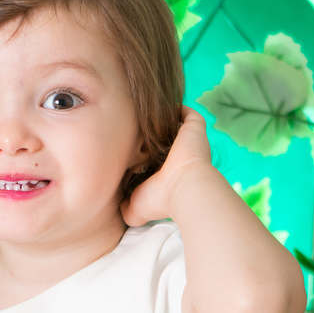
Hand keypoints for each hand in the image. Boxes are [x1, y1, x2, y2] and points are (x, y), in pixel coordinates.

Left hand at [121, 105, 213, 226]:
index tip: (120, 144)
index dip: (139, 151)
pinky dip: (175, 106)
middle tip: (129, 124)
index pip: (152, 157)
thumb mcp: (135, 209)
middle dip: (148, 132)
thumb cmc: (160, 200)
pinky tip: (158, 103)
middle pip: (163, 139)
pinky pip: (187, 112)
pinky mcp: (195, 129)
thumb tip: (117, 206)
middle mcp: (179, 156)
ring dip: (161, 118)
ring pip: (174, 124)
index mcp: (167, 172)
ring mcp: (188, 142)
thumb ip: (124, 207)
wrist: (185, 189)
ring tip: (140, 110)